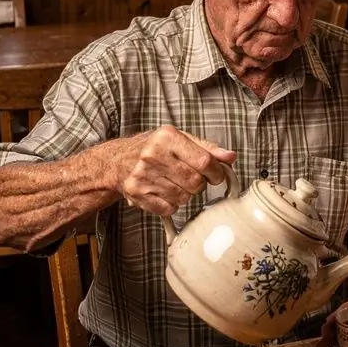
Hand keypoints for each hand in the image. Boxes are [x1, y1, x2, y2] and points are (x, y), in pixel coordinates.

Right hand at [114, 126, 235, 217]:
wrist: (117, 161)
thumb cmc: (153, 148)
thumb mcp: (179, 139)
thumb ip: (207, 148)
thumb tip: (230, 157)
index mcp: (167, 137)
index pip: (204, 162)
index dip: (216, 172)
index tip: (216, 175)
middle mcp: (152, 155)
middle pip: (195, 182)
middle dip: (199, 184)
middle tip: (190, 177)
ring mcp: (143, 175)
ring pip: (184, 198)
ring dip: (184, 194)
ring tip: (173, 182)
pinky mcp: (136, 193)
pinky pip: (169, 208)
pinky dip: (171, 204)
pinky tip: (163, 191)